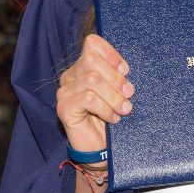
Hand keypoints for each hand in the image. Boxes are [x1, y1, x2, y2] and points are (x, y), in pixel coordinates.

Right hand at [56, 34, 133, 158]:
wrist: (101, 148)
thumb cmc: (111, 117)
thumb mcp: (117, 92)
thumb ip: (118, 76)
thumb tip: (126, 69)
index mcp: (83, 67)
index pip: (92, 44)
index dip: (111, 54)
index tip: (126, 71)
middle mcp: (71, 76)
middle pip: (92, 60)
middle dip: (115, 77)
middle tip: (129, 93)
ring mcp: (65, 91)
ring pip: (92, 80)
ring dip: (113, 96)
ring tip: (124, 109)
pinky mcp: (64, 107)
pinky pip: (88, 99)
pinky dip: (105, 108)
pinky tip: (113, 118)